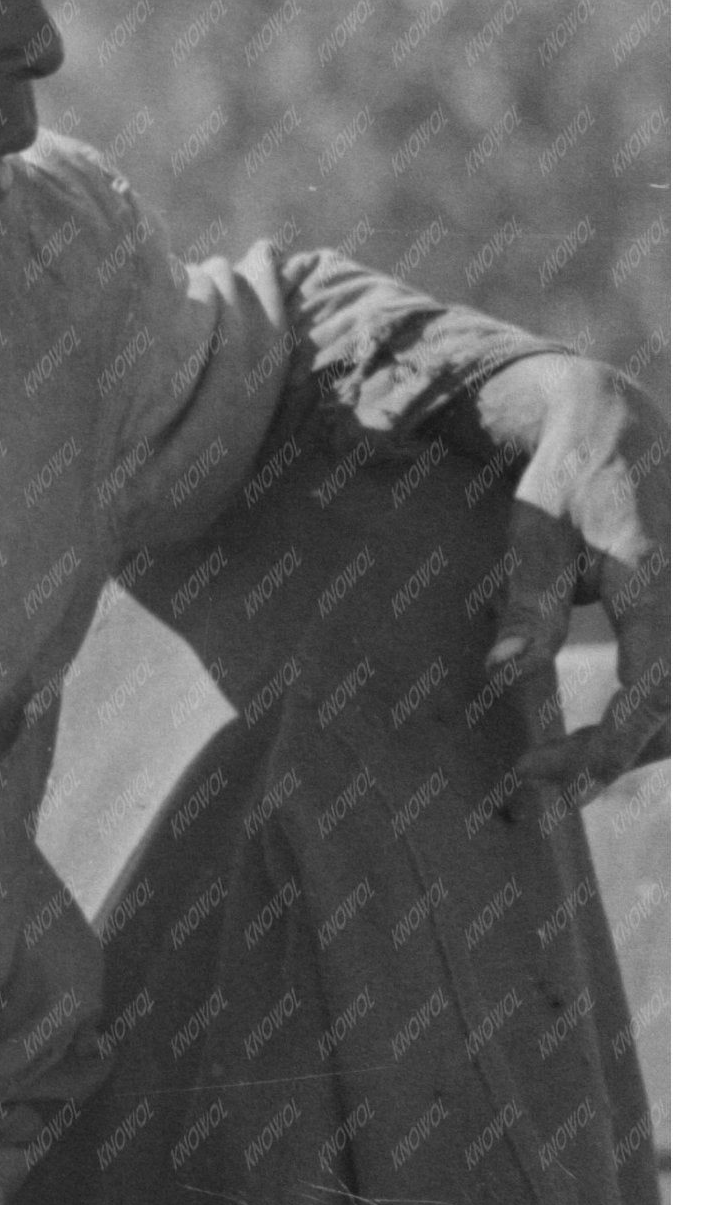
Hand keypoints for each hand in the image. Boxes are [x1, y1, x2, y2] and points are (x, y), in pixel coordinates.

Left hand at [476, 354, 669, 799]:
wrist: (620, 422)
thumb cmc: (570, 473)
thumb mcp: (539, 527)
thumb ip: (531, 598)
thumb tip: (505, 670)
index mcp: (653, 577)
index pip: (648, 686)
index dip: (606, 745)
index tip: (544, 772)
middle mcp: (693, 596)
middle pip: (679, 710)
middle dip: (623, 755)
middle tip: (551, 781)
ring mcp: (699, 602)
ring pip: (688, 703)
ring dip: (642, 742)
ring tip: (573, 766)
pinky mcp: (693, 611)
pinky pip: (684, 680)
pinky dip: (653, 714)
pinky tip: (608, 735)